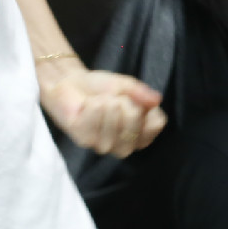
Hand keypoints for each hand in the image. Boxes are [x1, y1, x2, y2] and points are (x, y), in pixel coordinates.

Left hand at [38, 61, 166, 157]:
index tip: (132, 99)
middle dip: (125, 103)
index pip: (156, 123)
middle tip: (113, 99)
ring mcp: (104, 145)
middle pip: (136, 124)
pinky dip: (92, 105)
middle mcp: (124, 145)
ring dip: (107, 103)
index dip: (145, 106)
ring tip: (99, 101)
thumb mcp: (125, 85)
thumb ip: (141, 92)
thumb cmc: (100, 88)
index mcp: (140, 134)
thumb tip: (157, 99)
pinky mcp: (84, 140)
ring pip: (116, 122)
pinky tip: (87, 106)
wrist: (69, 83)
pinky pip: (96, 118)